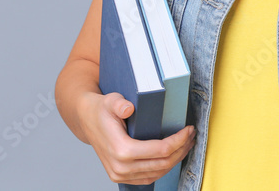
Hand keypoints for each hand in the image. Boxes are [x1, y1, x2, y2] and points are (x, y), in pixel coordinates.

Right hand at [79, 91, 196, 185]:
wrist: (86, 120)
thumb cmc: (100, 109)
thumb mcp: (109, 100)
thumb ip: (119, 103)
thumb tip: (128, 108)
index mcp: (121, 150)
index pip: (160, 150)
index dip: (179, 141)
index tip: (189, 129)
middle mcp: (121, 167)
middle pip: (162, 163)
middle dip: (181, 149)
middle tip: (191, 135)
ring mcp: (120, 174)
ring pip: (158, 173)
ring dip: (175, 160)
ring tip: (186, 144)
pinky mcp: (121, 176)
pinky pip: (149, 177)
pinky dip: (163, 168)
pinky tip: (172, 156)